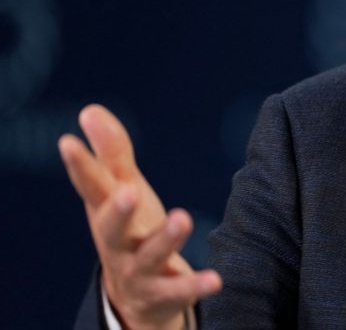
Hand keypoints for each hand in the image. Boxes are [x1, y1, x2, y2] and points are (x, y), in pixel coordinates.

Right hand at [59, 104, 222, 329]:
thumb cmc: (130, 230)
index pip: (90, 188)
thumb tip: (90, 109)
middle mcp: (117, 243)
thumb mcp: (122, 191)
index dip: (79, 166)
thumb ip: (111, 154)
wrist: (136, 297)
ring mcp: (139, 270)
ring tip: (184, 218)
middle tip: (128, 191)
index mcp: (106, 214)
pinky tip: (216, 279)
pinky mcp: (164, 292)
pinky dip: (196, 285)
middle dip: (117, 212)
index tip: (67, 141)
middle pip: (111, 229)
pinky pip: (180, 291)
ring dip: (166, 239)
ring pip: (149, 256)